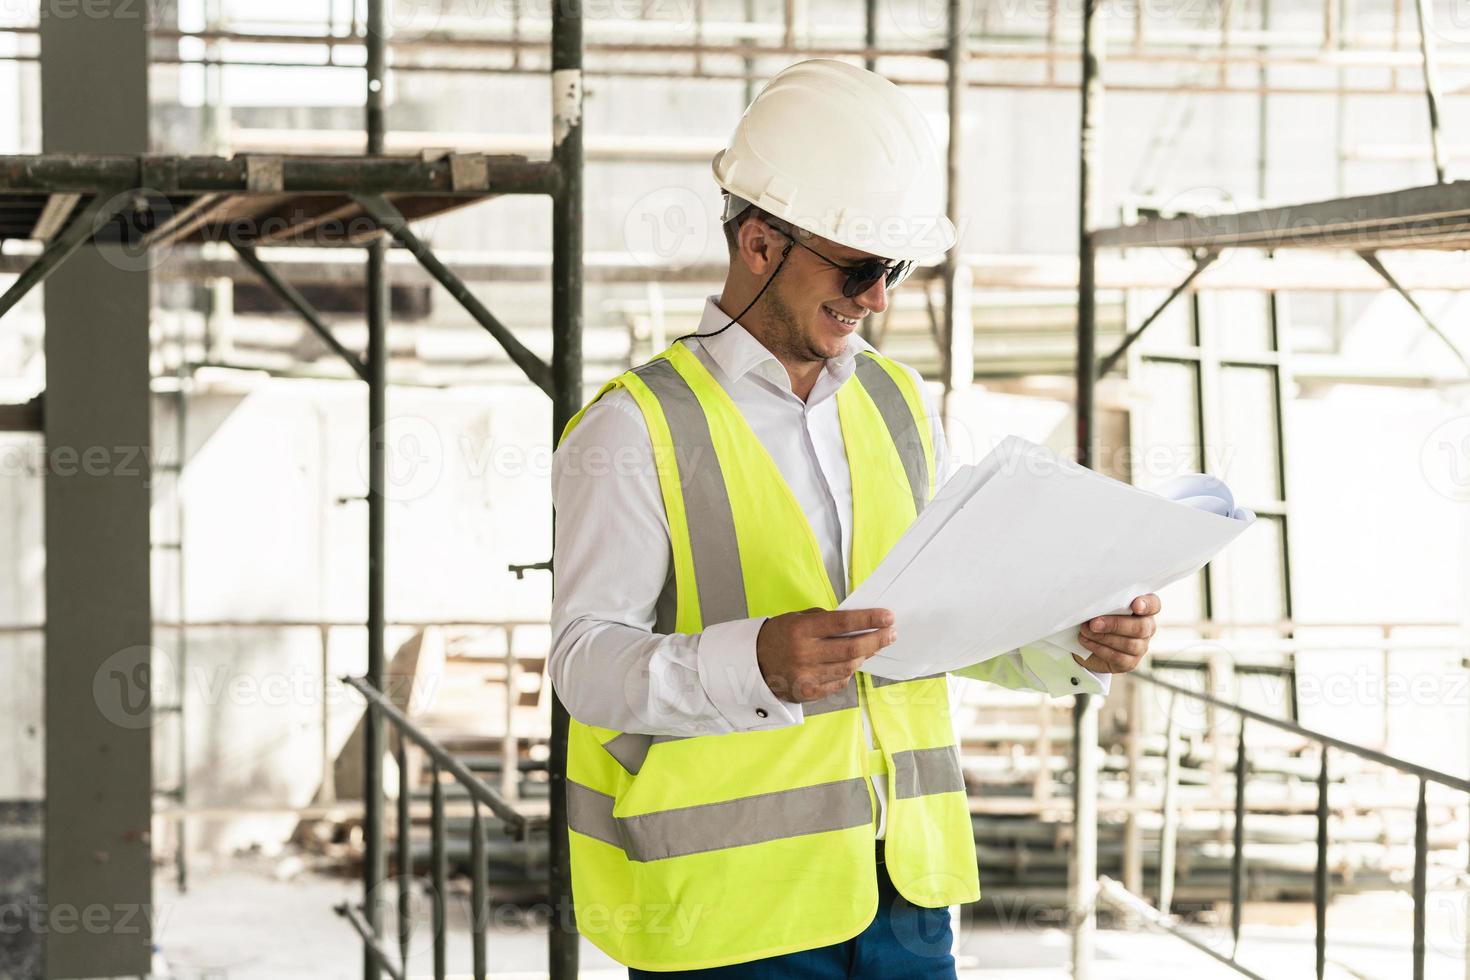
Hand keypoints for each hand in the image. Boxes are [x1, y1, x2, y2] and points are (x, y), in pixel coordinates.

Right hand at [757, 608, 897, 702]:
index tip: (888, 617)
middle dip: (877, 640)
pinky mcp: (808, 692)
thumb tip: (860, 623)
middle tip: (891, 634)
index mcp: (801, 630)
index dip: (869, 620)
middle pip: (852, 648)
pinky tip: (849, 663)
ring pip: (849, 667)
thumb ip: (826, 620)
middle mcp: (804, 653)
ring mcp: (806, 676)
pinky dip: (848, 672)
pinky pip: (839, 683)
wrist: (753, 664)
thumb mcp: (797, 619)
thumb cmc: (779, 637)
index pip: (843, 623)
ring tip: (870, 647)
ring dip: (864, 656)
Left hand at [1072, 594, 1159, 673]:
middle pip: (1141, 627)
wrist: (1085, 644)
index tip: (1135, 605)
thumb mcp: (1100, 608)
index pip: (1154, 604)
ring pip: (1129, 644)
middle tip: (1094, 623)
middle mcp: (1146, 628)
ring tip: (1085, 631)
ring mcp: (1140, 647)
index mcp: (1143, 609)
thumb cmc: (1096, 618)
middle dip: (1115, 624)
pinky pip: (1118, 657)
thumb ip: (1104, 604)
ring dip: (1103, 637)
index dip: (1147, 605)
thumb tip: (1094, 604)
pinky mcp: (1130, 662)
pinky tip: (1086, 641)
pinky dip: (1099, 648)